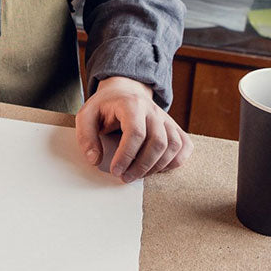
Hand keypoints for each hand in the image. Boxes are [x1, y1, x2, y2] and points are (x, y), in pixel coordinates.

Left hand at [75, 76, 192, 181]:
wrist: (124, 92)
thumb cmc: (104, 107)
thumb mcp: (86, 116)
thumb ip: (86, 137)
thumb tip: (94, 160)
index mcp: (130, 105)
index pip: (135, 132)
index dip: (126, 155)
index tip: (115, 170)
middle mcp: (153, 110)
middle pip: (158, 142)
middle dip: (141, 165)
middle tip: (125, 177)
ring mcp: (166, 119)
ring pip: (173, 146)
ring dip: (157, 166)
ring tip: (137, 175)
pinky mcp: (174, 127)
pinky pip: (184, 146)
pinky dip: (174, 161)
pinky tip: (155, 168)